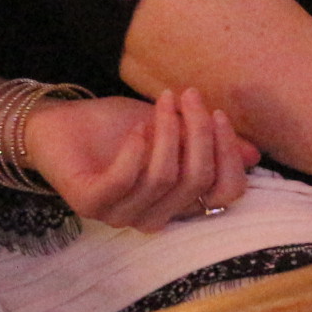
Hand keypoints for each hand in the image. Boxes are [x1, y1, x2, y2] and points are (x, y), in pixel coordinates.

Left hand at [24, 86, 257, 232]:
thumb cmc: (116, 128)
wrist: (58, 124)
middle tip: (187, 95)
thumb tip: (253, 154)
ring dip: (168, 131)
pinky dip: (137, 149)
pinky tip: (137, 128)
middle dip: (198, 131)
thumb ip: (205, 142)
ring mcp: (121, 215)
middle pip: (197, 182)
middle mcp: (153, 216)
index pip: (225, 195)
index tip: (218, 112)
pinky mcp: (91, 204)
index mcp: (178, 202)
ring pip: (165, 178)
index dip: (229, 155)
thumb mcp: (171, 128)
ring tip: (162, 101)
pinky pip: (126, 181)